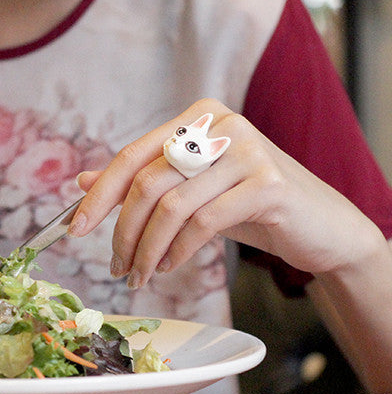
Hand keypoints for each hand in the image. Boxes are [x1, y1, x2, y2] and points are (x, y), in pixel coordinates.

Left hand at [70, 98, 380, 288]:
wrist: (318, 225)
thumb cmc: (247, 204)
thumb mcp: (189, 189)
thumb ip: (142, 180)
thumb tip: (83, 181)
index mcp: (195, 117)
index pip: (132, 156)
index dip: (99, 196)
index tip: (75, 229)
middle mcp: (219, 125)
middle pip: (147, 182)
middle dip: (123, 232)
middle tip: (116, 267)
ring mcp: (246, 151)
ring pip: (172, 207)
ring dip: (148, 250)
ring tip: (139, 275)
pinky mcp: (268, 184)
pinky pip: (204, 223)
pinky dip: (178, 252)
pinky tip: (170, 267)